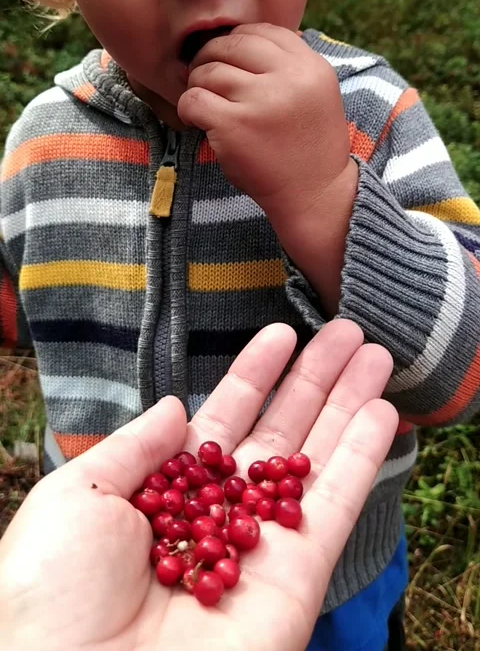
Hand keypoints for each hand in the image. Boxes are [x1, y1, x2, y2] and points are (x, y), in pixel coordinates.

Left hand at [0, 320, 397, 650]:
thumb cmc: (54, 592)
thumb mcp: (79, 495)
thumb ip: (137, 446)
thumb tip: (179, 407)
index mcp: (169, 495)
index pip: (223, 419)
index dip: (254, 376)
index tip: (280, 334)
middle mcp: (221, 516)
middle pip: (279, 433)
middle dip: (313, 381)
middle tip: (345, 332)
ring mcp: (263, 547)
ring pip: (316, 460)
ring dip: (349, 406)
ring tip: (375, 353)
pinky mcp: (296, 579)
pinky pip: (336, 507)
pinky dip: (362, 458)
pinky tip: (383, 412)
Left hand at [177, 23, 351, 219]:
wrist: (316, 196)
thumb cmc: (309, 148)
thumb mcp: (316, 95)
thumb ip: (289, 66)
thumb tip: (244, 38)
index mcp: (311, 67)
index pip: (263, 31)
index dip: (238, 41)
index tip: (229, 60)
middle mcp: (290, 78)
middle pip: (231, 45)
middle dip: (210, 58)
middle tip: (205, 79)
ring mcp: (260, 100)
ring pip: (208, 71)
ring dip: (198, 86)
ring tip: (206, 105)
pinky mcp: (234, 125)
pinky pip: (193, 99)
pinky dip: (187, 108)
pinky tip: (196, 121)